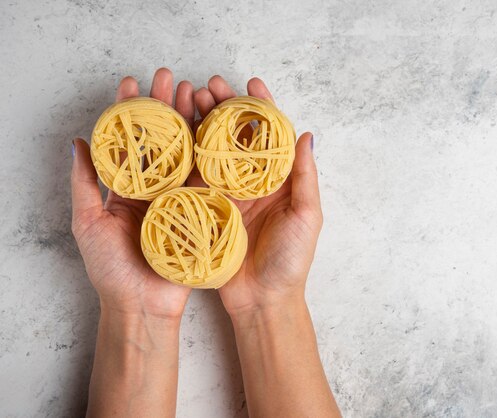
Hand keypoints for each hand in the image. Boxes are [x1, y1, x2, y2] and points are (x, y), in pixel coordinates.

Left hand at [71, 68, 195, 319]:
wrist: (143, 306)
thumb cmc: (110, 270)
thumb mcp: (88, 223)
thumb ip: (84, 183)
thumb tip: (78, 143)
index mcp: (128, 188)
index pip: (130, 140)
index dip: (131, 111)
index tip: (133, 83)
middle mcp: (156, 188)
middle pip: (163, 139)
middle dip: (166, 106)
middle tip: (170, 77)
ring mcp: (181, 198)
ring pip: (188, 152)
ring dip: (191, 121)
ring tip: (196, 91)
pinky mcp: (202, 210)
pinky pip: (209, 178)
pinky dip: (213, 153)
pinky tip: (217, 128)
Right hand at [191, 76, 321, 316]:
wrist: (263, 300)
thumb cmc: (291, 261)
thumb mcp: (307, 216)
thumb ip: (305, 177)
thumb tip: (306, 134)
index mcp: (278, 180)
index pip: (270, 135)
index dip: (262, 107)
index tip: (251, 82)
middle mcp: (252, 182)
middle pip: (236, 136)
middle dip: (225, 108)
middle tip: (210, 85)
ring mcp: (227, 194)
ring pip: (213, 150)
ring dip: (203, 123)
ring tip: (190, 99)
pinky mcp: (206, 209)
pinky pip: (195, 177)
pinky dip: (186, 155)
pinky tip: (176, 133)